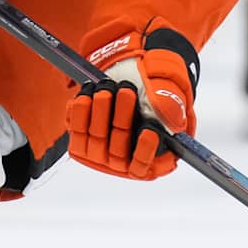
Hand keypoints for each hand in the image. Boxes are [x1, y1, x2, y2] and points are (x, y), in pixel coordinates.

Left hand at [67, 25, 199, 179]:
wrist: (129, 80)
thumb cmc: (155, 92)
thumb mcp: (170, 93)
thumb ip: (171, 102)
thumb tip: (167, 113)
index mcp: (151, 160)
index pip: (145, 166)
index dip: (146, 151)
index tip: (150, 130)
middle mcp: (124, 161)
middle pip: (119, 150)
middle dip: (122, 119)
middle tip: (126, 92)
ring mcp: (101, 153)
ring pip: (96, 139)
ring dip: (99, 113)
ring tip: (105, 89)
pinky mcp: (80, 141)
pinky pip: (76, 130)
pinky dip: (80, 111)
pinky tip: (87, 93)